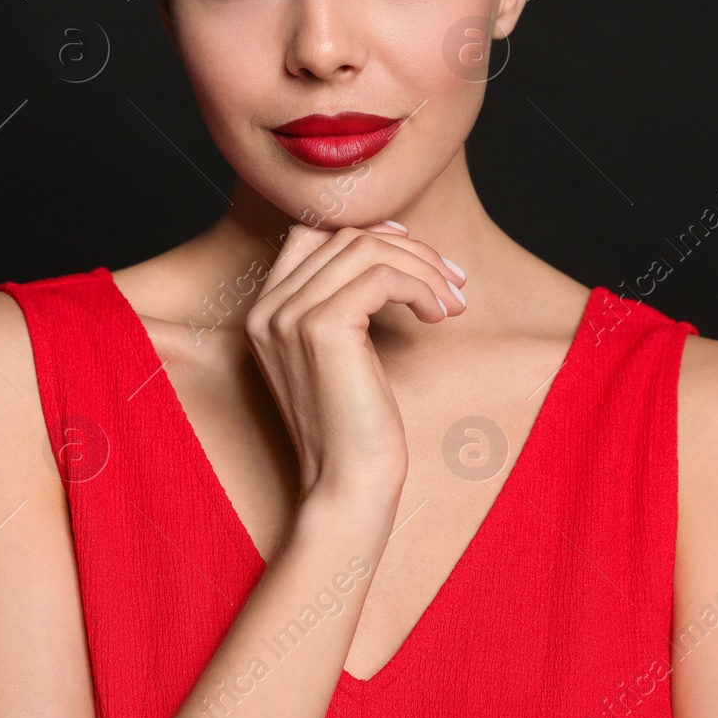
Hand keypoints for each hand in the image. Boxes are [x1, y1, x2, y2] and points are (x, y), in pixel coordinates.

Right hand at [242, 221, 467, 507]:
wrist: (347, 485)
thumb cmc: (355, 428)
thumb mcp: (343, 354)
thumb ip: (345, 303)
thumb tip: (392, 246)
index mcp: (263, 312)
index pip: (312, 236)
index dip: (367, 232)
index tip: (414, 251)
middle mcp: (266, 308)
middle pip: (344, 238)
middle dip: (410, 251)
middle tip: (454, 281)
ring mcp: (288, 316)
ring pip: (366, 250)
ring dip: (422, 268)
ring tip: (452, 302)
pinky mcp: (320, 328)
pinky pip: (381, 277)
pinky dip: (420, 287)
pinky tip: (439, 316)